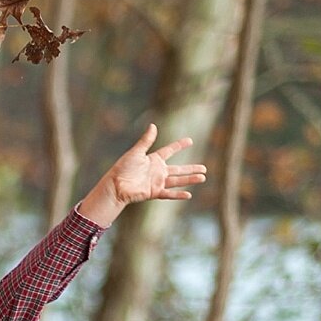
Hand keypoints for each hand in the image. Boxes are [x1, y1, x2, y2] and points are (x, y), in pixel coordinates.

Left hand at [78, 124, 207, 224]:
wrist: (115, 185)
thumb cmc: (123, 168)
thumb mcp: (136, 152)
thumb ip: (146, 140)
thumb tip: (153, 125)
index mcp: (153, 160)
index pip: (169, 151)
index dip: (179, 146)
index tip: (190, 141)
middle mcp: (158, 171)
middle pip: (179, 169)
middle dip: (191, 168)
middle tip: (205, 168)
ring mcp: (157, 182)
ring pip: (177, 181)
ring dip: (190, 179)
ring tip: (203, 177)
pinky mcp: (154, 192)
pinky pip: (168, 193)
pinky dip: (178, 195)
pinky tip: (189, 194)